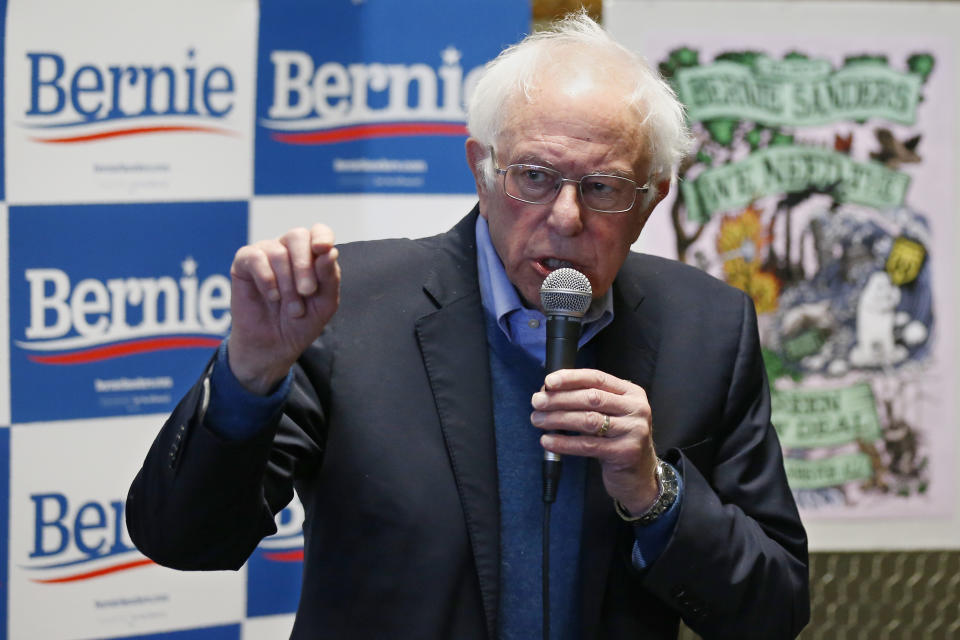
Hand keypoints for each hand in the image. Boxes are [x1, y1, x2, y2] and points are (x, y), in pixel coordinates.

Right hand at [227, 225, 340, 394]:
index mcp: (312, 255)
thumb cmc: (301, 323)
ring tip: (292, 308)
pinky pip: (255, 258)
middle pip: (297, 236)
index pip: (318, 231)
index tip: (323, 249)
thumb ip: (329, 278)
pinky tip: (272, 297)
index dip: (322, 236)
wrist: (274, 346)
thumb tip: (330, 251)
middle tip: (307, 292)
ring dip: (287, 283)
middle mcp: (289, 249)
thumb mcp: (324, 304)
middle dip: (304, 265)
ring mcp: (265, 253)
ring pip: (278, 252)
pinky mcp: (244, 263)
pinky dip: (267, 279)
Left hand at [530, 369, 658, 513]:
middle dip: (559, 399)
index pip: (597, 378)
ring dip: (558, 419)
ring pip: (588, 420)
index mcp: (631, 393)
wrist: (639, 475)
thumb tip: (549, 392)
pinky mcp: (625, 452)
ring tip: (538, 420)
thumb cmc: (617, 440)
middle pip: (591, 398)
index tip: (548, 382)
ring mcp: (634, 430)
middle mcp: (636, 408)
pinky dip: (564, 442)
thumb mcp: (610, 414)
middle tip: (537, 402)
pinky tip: (548, 441)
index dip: (571, 378)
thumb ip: (587, 401)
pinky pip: (587, 445)